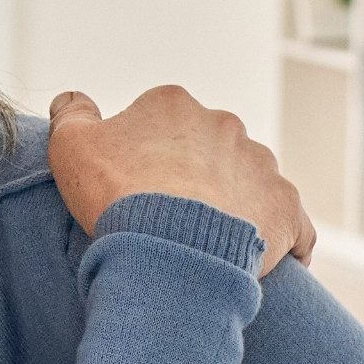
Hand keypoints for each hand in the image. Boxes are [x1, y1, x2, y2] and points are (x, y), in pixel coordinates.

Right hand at [44, 86, 316, 272]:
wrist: (169, 247)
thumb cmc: (117, 195)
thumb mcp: (70, 146)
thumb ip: (71, 115)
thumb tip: (72, 100)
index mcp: (173, 106)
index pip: (159, 123)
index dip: (144, 157)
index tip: (134, 189)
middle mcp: (224, 125)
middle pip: (208, 149)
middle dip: (193, 177)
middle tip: (169, 219)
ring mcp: (261, 165)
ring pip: (249, 182)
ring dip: (235, 205)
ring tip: (210, 246)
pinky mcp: (285, 208)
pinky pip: (293, 225)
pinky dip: (283, 240)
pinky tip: (270, 263)